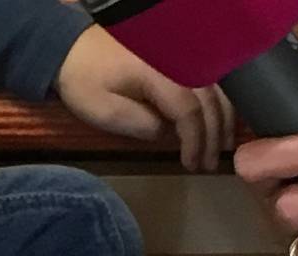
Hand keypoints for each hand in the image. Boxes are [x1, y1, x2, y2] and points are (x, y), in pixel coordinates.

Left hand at [54, 26, 233, 172]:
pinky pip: (210, 80)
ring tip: (221, 147)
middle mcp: (178, 61)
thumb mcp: (103, 111)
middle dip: (213, 136)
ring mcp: (182, 57)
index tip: (192, 165)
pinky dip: (218, 102)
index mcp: (158, 73)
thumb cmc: (85, 81)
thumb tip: (167, 132)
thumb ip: (140, 125)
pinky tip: (218, 121)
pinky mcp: (181, 58)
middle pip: (210, 101)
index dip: (195, 141)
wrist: (74, 48)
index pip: (189, 111)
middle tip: (210, 165)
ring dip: (223, 119)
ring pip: (218, 89)